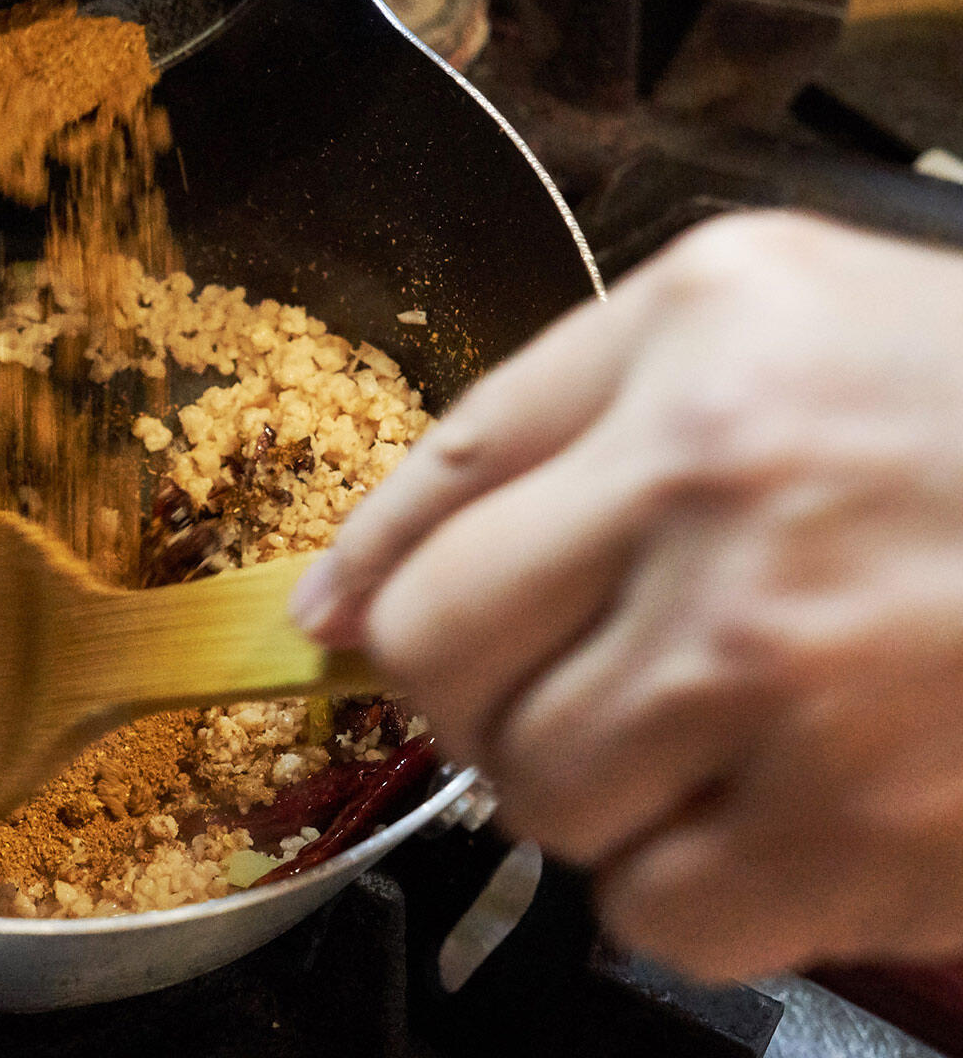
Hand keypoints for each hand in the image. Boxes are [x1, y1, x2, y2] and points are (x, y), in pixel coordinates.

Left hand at [292, 212, 962, 979]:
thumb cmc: (962, 401)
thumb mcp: (737, 312)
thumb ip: (510, 429)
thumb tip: (330, 604)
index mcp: (689, 368)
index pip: (424, 548)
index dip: (396, 616)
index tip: (398, 643)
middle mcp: (730, 517)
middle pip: (452, 686)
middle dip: (489, 697)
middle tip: (589, 668)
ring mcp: (800, 687)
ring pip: (545, 808)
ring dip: (599, 787)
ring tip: (712, 723)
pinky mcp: (875, 836)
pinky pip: (663, 917)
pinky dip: (693, 884)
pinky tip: (774, 802)